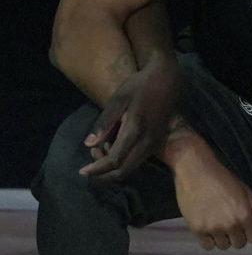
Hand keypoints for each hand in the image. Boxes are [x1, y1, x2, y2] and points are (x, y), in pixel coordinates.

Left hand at [80, 59, 185, 179]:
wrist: (168, 80)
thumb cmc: (140, 86)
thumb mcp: (118, 99)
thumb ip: (104, 122)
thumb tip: (89, 144)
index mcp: (135, 130)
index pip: (115, 160)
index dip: (97, 169)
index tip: (81, 171)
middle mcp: (147, 142)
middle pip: (124, 171)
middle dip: (103, 174)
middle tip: (89, 160)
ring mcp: (154, 143)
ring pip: (131, 168)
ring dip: (112, 167)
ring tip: (98, 150)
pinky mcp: (157, 142)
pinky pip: (137, 160)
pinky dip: (122, 161)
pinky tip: (112, 146)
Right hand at [166, 133, 251, 251]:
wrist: (195, 171)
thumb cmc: (223, 179)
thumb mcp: (246, 192)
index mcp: (244, 214)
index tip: (245, 225)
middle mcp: (229, 224)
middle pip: (239, 244)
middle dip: (238, 235)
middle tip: (230, 222)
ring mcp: (212, 228)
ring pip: (223, 246)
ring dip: (223, 238)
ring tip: (218, 223)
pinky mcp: (196, 229)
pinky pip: (208, 246)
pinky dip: (209, 240)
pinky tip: (209, 228)